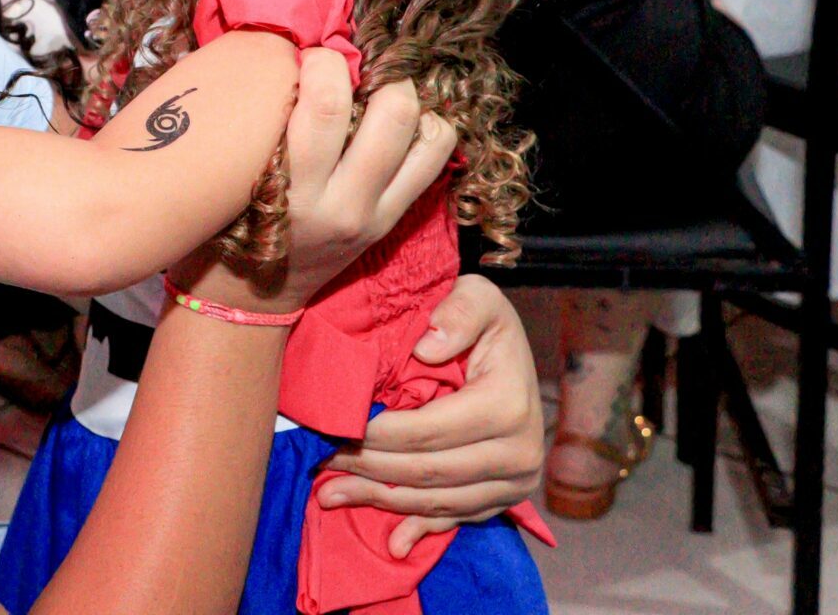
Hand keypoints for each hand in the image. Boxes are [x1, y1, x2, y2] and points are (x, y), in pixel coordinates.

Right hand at [168, 54, 457, 315]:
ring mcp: (373, 214)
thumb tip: (279, 53)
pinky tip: (396, 123)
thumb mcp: (224, 176)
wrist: (247, 298)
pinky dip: (425, 129)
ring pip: (423, 133)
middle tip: (352, 68)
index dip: (322, 60)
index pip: (327, 102)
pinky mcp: (390, 222)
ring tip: (376, 91)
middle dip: (376, 72)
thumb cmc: (221, 224)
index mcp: (290, 186)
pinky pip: (432, 161)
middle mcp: (341, 201)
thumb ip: (251, 121)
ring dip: (405, 98)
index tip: (307, 56)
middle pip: (392, 111)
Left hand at [315, 274, 545, 557]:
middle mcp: (518, 453)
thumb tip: (428, 347)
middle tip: (319, 461)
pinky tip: (391, 542)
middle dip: (368, 469)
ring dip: (379, 501)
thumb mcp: (477, 295)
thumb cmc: (482, 322)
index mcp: (507, 405)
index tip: (333, 430)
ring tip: (329, 493)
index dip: (377, 435)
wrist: (509, 353)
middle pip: (427, 472)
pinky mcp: (504, 499)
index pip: (428, 431)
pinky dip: (420, 528)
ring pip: (436, 501)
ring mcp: (514, 482)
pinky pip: (458, 520)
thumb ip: (459, 310)